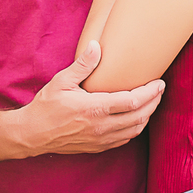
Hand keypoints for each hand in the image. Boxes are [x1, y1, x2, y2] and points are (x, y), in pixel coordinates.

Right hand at [14, 40, 164, 155]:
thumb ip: (82, 65)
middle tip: (160, 90)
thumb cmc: (46, 106)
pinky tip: (137, 118)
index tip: (159, 82)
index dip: (150, 92)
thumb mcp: (62, 81)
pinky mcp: (97, 147)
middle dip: (154, 102)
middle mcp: (101, 126)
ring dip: (147, 116)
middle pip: (139, 116)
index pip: (133, 101)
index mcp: (94, 108)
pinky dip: (135, 128)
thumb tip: (97, 45)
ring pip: (134, 130)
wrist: (31, 134)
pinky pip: (124, 140)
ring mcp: (100, 139)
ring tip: (152, 102)